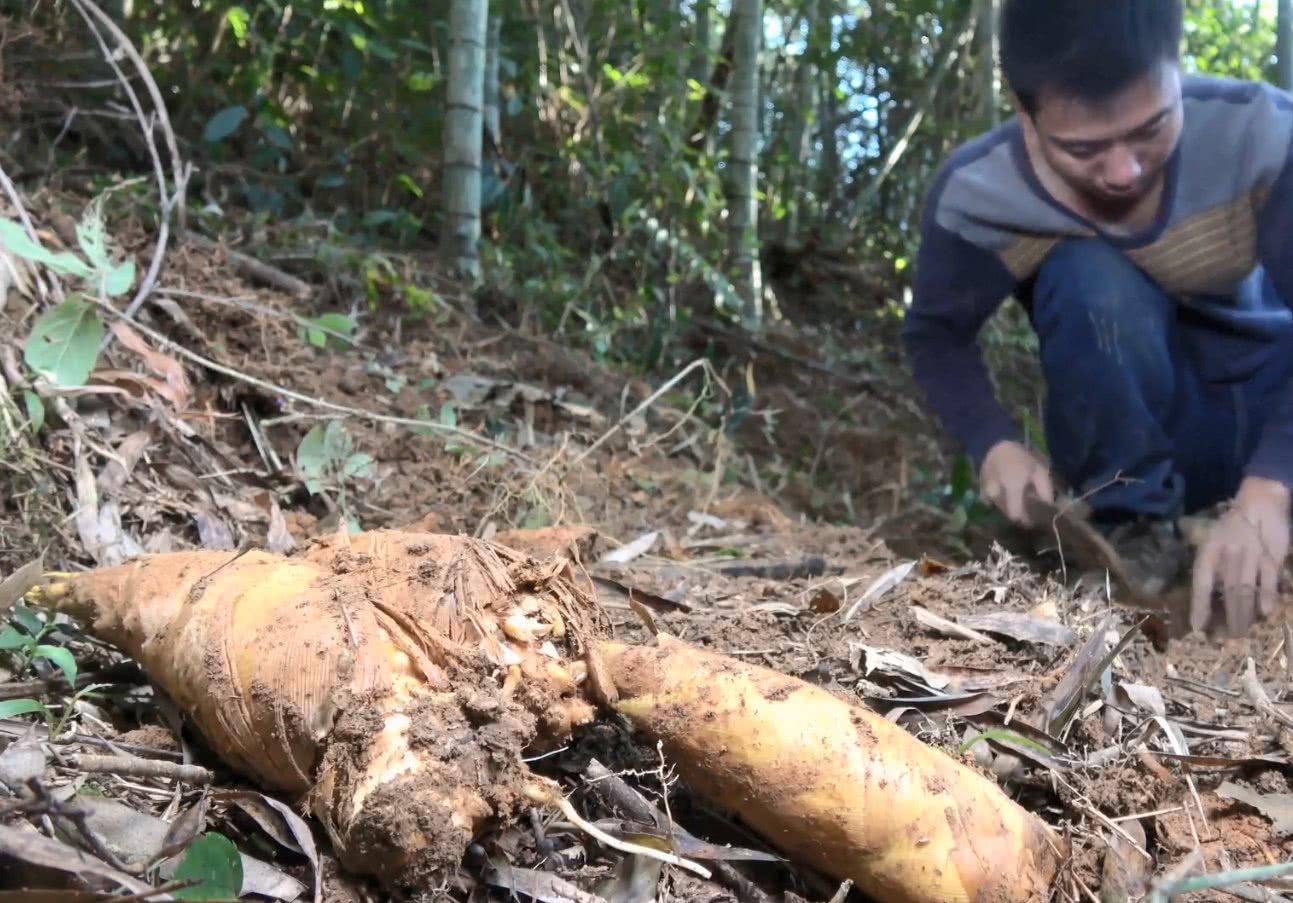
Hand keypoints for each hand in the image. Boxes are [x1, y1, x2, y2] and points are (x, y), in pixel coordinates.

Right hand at [979, 440, 1053, 525]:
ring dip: (1009, 507)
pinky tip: (1005, 495)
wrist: (996, 446)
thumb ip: (1045, 490)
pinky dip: (999, 502)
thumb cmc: (1020, 457)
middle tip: (1027, 506)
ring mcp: (986, 494)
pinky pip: (991, 504)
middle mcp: (996, 494)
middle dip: (1018, 513)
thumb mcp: (1039, 471)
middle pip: (1008, 514)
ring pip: (1000, 509)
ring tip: (1017, 498)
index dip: (1025, 521)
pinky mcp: (981, 492)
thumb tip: (1049, 506)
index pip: (1016, 515)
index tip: (1034, 520)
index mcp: (1012, 488)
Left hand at [1191, 476, 1290, 638]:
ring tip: (1241, 633)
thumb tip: (1208, 600)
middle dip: (1226, 618)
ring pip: (1246, 590)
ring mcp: (1251, 557)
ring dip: (1244, 614)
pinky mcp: (1273, 556)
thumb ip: (1212, 569)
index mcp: (1209, 552)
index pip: (1201, 583)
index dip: (1199, 606)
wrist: (1260, 502)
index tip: (1198, 628)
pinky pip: (1268, 580)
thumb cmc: (1232, 527)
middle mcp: (1228, 556)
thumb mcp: (1213, 543)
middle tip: (1225, 639)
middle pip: (1226, 592)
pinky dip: (1267, 597)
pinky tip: (1265, 613)